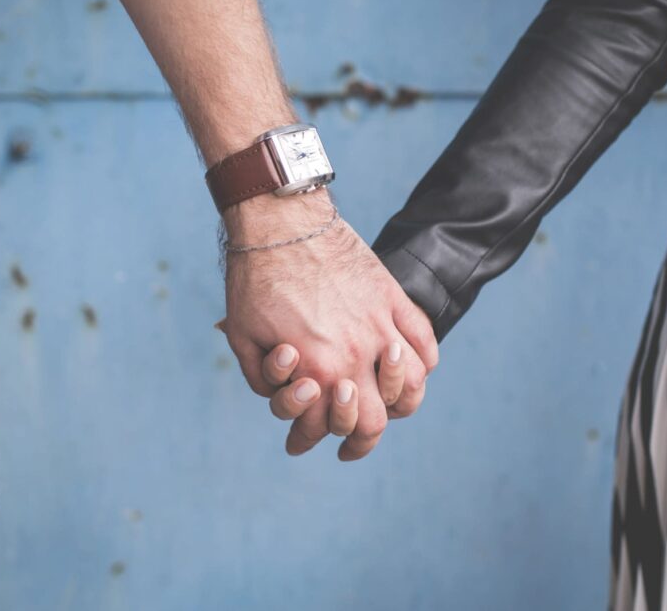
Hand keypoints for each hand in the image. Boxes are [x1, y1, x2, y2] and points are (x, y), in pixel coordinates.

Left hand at [219, 188, 437, 459]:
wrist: (281, 222)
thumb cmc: (254, 280)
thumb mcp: (243, 337)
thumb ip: (265, 380)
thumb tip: (285, 396)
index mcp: (320, 368)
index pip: (340, 427)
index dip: (324, 442)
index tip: (312, 444)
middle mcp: (358, 353)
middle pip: (381, 418)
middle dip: (365, 438)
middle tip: (353, 443)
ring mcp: (381, 323)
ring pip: (413, 383)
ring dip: (402, 402)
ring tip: (389, 406)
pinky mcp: (392, 296)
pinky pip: (423, 337)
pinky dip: (423, 360)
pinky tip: (411, 366)